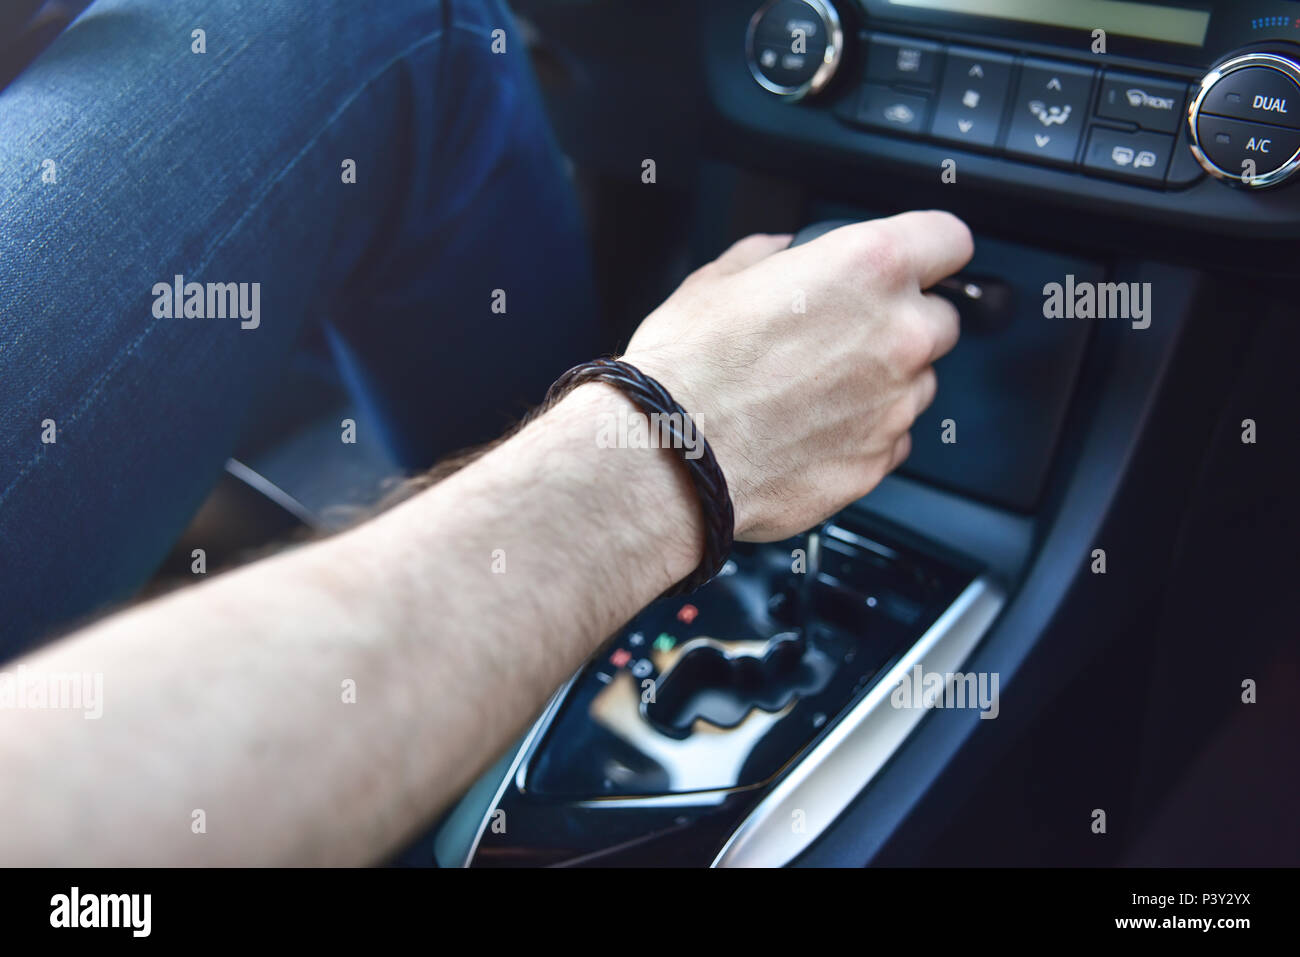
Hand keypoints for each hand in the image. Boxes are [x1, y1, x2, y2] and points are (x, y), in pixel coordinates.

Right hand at [623, 211, 973, 540]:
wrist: (669, 453)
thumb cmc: (688, 367)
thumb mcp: (718, 279)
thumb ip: (770, 255)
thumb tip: (782, 253)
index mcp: (867, 269)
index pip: (950, 240)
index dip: (931, 249)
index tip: (921, 263)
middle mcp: (897, 335)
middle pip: (941, 320)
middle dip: (903, 323)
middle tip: (847, 336)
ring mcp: (893, 405)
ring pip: (918, 384)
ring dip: (884, 383)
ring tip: (816, 392)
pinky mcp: (877, 462)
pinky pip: (891, 439)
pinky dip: (864, 433)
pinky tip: (812, 430)